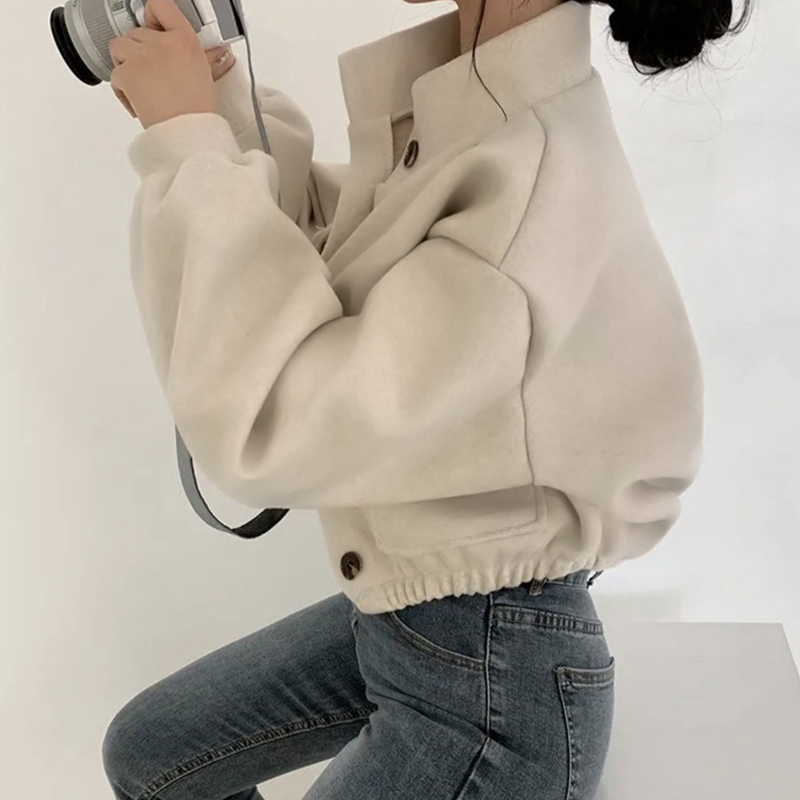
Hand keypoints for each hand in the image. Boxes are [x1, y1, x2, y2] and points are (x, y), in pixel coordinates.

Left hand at [108, 0, 215, 128]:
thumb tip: (217, 50)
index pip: (160, 5)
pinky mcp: (125, 74)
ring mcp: (140, 57)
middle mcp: (161, 42)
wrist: (186, 133)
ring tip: (142, 83)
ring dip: (126, 63)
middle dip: (140, 50)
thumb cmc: (197, 110)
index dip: (152, 13)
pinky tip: (138, 100)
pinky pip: (114, 74)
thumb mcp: (204, 73)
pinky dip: (123, 89)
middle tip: (152, 73)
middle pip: (136, 32)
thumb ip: (199, 54)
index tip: (151, 23)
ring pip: (119, 48)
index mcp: (183, 38)